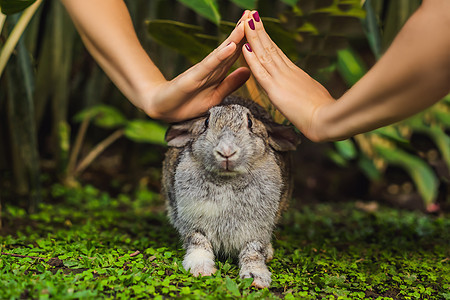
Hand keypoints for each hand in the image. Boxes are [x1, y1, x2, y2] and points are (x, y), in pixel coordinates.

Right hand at [145, 12, 251, 121]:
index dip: (248, 40)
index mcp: (218, 72)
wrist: (162, 109)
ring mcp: (202, 71)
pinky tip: (230, 47)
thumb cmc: (187, 103)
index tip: (258, 26)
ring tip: (244, 23)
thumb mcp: (215, 96)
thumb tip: (248, 71)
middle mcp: (211, 68)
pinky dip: (220, 56)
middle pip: (230, 47)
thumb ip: (230, 84)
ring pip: (221, 52)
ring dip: (234, 38)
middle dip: (242, 31)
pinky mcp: (193, 77)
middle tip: (252, 13)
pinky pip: (209, 66)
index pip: (235, 53)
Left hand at [242, 11, 334, 140]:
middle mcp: (287, 72)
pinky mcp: (276, 90)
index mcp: (295, 74)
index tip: (260, 27)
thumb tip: (309, 90)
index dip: (267, 39)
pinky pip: (260, 72)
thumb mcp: (315, 97)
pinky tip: (244, 48)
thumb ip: (308, 91)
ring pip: (264, 54)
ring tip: (246, 21)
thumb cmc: (324, 113)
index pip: (277, 53)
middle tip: (251, 14)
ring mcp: (281, 79)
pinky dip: (252, 59)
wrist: (327, 119)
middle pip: (270, 47)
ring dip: (253, 37)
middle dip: (259, 31)